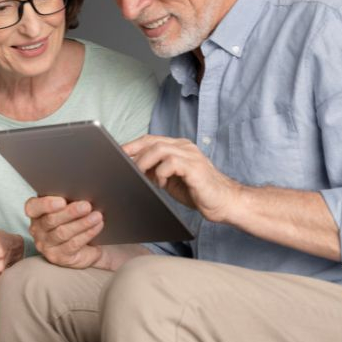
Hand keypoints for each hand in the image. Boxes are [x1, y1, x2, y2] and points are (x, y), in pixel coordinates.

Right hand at [25, 196, 103, 268]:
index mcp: (36, 212)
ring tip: (97, 216)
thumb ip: (69, 199)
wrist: (86, 243)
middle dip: (71, 212)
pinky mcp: (58, 257)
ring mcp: (46, 245)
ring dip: (82, 223)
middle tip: (87, 206)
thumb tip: (82, 191)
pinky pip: (73, 244)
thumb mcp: (69, 207)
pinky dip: (87, 234)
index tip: (62, 201)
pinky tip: (97, 226)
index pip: (33, 207)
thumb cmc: (74, 218)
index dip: (46, 204)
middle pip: (51, 220)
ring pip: (63, 233)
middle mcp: (37, 229)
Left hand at [123, 135, 242, 222]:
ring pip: (159, 149)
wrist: (225, 202)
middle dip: (133, 153)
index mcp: (178, 147)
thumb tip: (132, 169)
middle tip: (122, 167)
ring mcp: (191, 155)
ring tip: (141, 176)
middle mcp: (184, 147)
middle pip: (151, 141)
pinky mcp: (195, 168)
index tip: (116, 154)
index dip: (132, 145)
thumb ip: (154, 171)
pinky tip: (161, 184)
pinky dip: (161, 173)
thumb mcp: (169, 180)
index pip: (150, 140)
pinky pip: (171, 163)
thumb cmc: (197, 191)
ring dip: (145, 163)